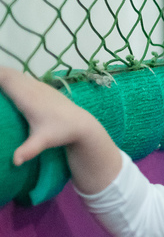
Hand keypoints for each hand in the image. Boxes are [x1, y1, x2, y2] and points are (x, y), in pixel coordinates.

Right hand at [0, 66, 120, 192]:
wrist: (83, 125)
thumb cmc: (62, 132)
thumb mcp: (44, 141)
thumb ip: (28, 150)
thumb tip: (15, 162)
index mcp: (28, 97)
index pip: (6, 79)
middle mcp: (33, 87)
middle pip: (9, 73)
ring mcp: (40, 86)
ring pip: (17, 74)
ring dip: (4, 75)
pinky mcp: (44, 88)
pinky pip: (23, 78)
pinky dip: (12, 79)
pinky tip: (7, 86)